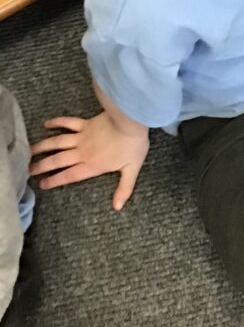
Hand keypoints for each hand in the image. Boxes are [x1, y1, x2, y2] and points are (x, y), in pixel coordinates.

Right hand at [29, 111, 148, 210]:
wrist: (131, 119)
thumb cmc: (133, 144)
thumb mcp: (132, 169)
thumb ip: (124, 188)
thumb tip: (117, 207)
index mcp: (92, 165)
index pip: (69, 175)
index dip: (54, 180)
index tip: (41, 184)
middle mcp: (82, 152)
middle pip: (58, 160)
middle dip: (42, 166)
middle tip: (28, 170)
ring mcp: (82, 136)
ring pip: (58, 142)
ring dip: (43, 147)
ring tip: (29, 151)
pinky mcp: (86, 123)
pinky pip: (68, 123)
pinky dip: (57, 122)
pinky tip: (46, 123)